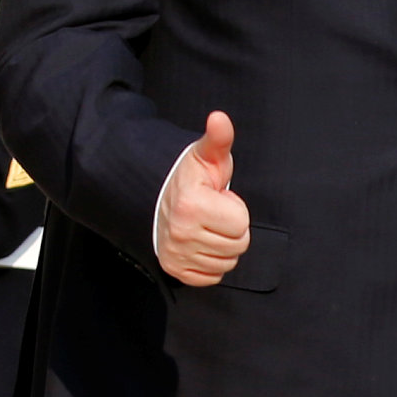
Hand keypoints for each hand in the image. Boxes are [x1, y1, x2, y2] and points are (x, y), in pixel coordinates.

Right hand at [156, 111, 249, 286]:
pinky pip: (212, 277)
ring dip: (223, 246)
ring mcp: (176, 254)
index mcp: (190, 206)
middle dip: (232, 229)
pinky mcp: (175, 270)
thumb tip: (220, 119)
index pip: (241, 224)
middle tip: (215, 214)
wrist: (155, 198)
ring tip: (208, 227)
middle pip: (238, 246)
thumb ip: (218, 139)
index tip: (219, 199)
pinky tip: (202, 243)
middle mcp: (180, 234)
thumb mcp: (206, 156)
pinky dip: (211, 263)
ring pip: (227, 263)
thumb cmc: (189, 178)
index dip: (235, 210)